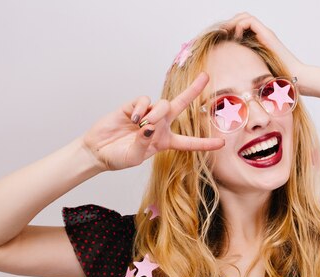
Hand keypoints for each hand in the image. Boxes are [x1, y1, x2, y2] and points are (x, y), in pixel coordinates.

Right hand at [80, 72, 224, 171]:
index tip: (221, 144)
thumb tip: (149, 126)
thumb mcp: (134, 157)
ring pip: (163, 104)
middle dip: (193, 90)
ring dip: (156, 113)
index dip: (205, 143)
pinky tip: (132, 118)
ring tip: (142, 125)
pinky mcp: (133, 106)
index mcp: (164, 141)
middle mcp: (159, 125)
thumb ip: (144, 143)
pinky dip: (141, 108)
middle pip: (181, 105)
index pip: (189, 142)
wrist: (97, 151)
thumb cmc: (118, 157)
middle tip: (206, 76)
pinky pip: (144, 101)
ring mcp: (147, 114)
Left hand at [221, 13, 306, 81]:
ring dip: (233, 22)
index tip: (220, 38)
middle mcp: (262, 34)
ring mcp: (265, 34)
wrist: (295, 77)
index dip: (230, 28)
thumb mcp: (255, 71)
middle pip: (242, 18)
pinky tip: (236, 37)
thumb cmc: (278, 78)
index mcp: (259, 41)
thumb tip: (231, 74)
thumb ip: (246, 66)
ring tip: (225, 33)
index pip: (242, 26)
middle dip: (229, 23)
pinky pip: (250, 21)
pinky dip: (240, 26)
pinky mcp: (267, 35)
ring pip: (245, 16)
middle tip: (220, 33)